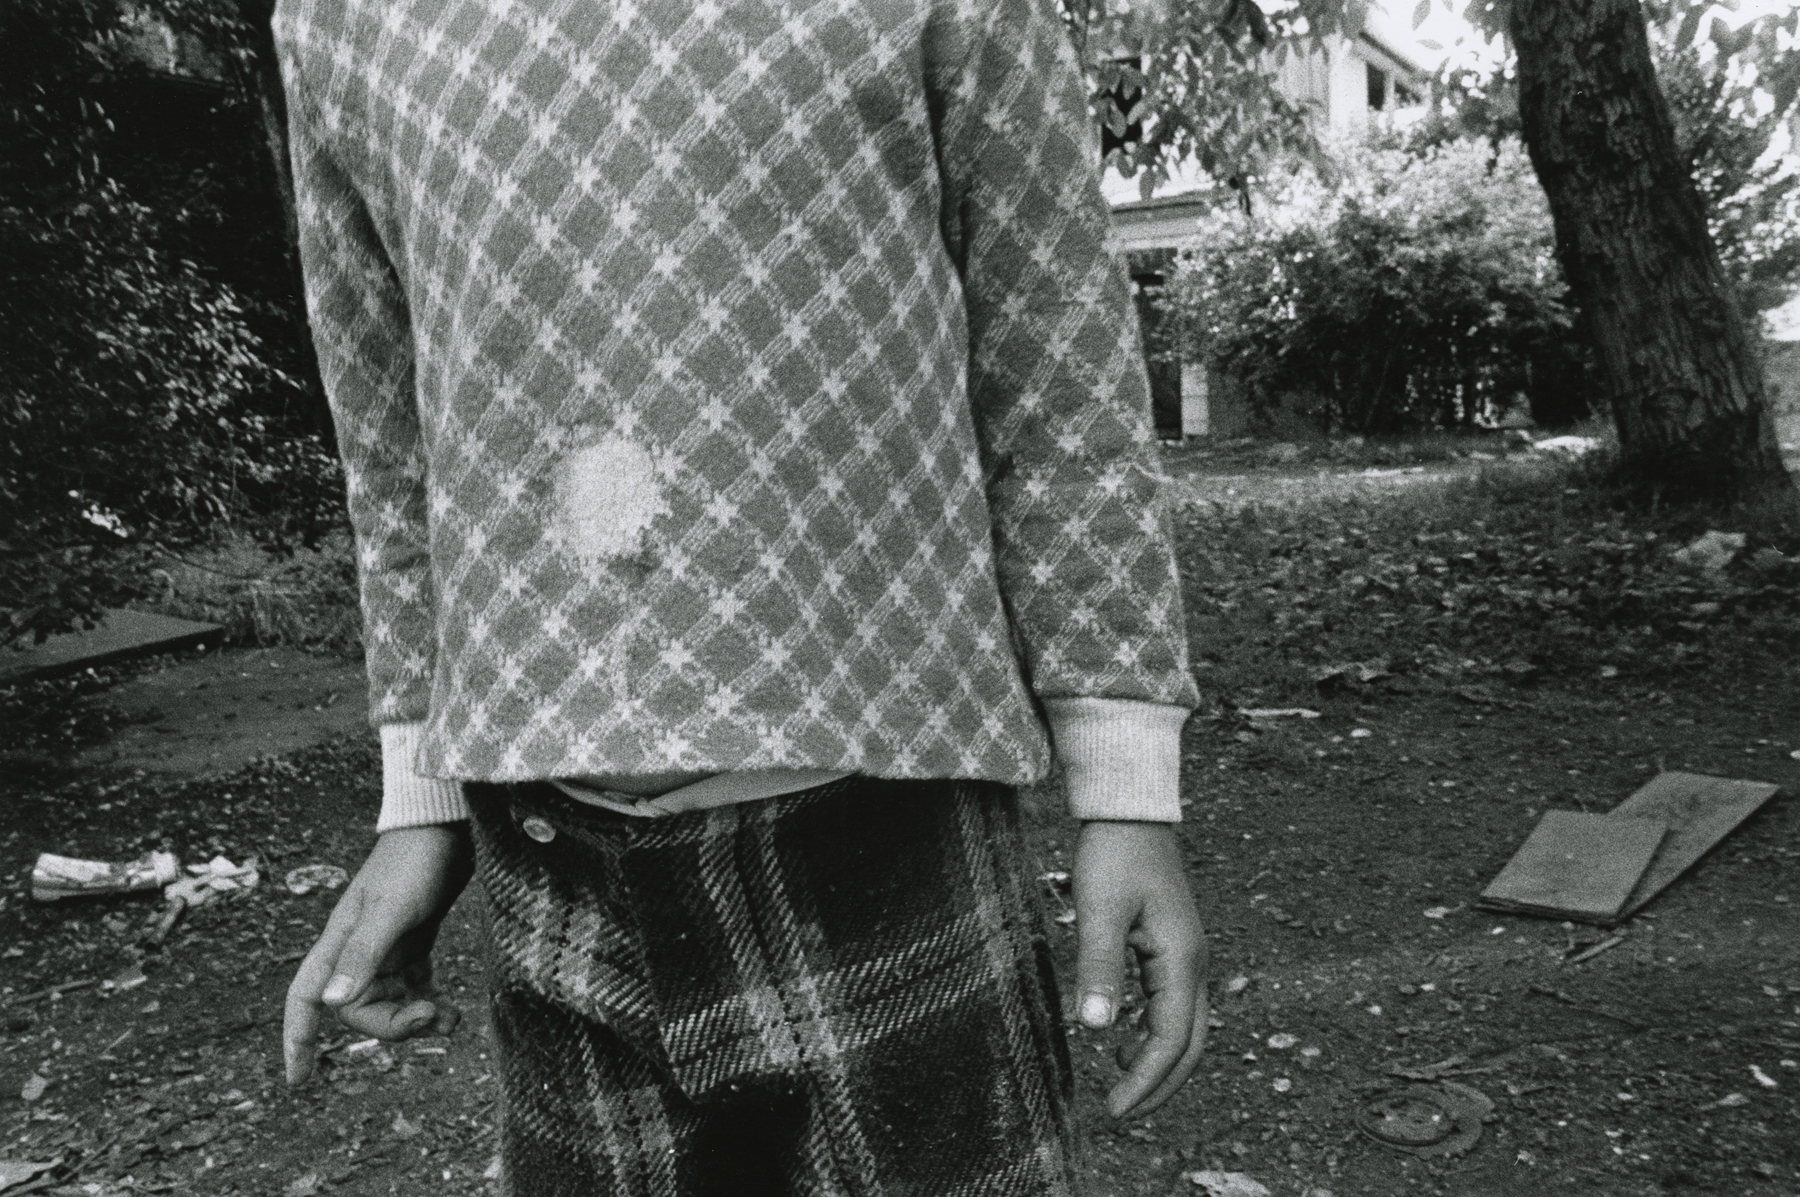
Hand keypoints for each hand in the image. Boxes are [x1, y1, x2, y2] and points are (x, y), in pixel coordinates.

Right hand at [283, 823, 474, 1085]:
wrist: (445, 825)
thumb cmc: (415, 861)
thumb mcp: (391, 909)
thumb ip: (363, 955)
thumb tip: (333, 1004)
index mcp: (340, 942)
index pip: (305, 999)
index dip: (297, 1038)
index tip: (298, 1081)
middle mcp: (357, 949)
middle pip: (359, 1010)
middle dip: (393, 1025)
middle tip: (433, 1017)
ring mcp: (386, 946)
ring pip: (388, 1002)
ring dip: (415, 1017)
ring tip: (451, 1017)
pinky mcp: (414, 940)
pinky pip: (412, 987)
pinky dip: (427, 1002)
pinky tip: (451, 1008)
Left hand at [1071, 819, 1207, 1118]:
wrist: (1131, 810)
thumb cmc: (1112, 854)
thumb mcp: (1099, 910)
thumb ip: (1099, 967)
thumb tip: (1095, 1029)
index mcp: (1181, 959)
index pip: (1170, 1039)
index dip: (1145, 1081)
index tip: (1113, 1110)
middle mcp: (1194, 962)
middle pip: (1190, 1042)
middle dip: (1160, 1084)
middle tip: (1120, 1111)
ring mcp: (1188, 954)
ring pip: (1186, 1026)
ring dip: (1159, 1061)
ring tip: (1120, 1083)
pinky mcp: (1174, 946)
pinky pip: (1173, 1005)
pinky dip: (1154, 1033)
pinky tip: (1123, 1040)